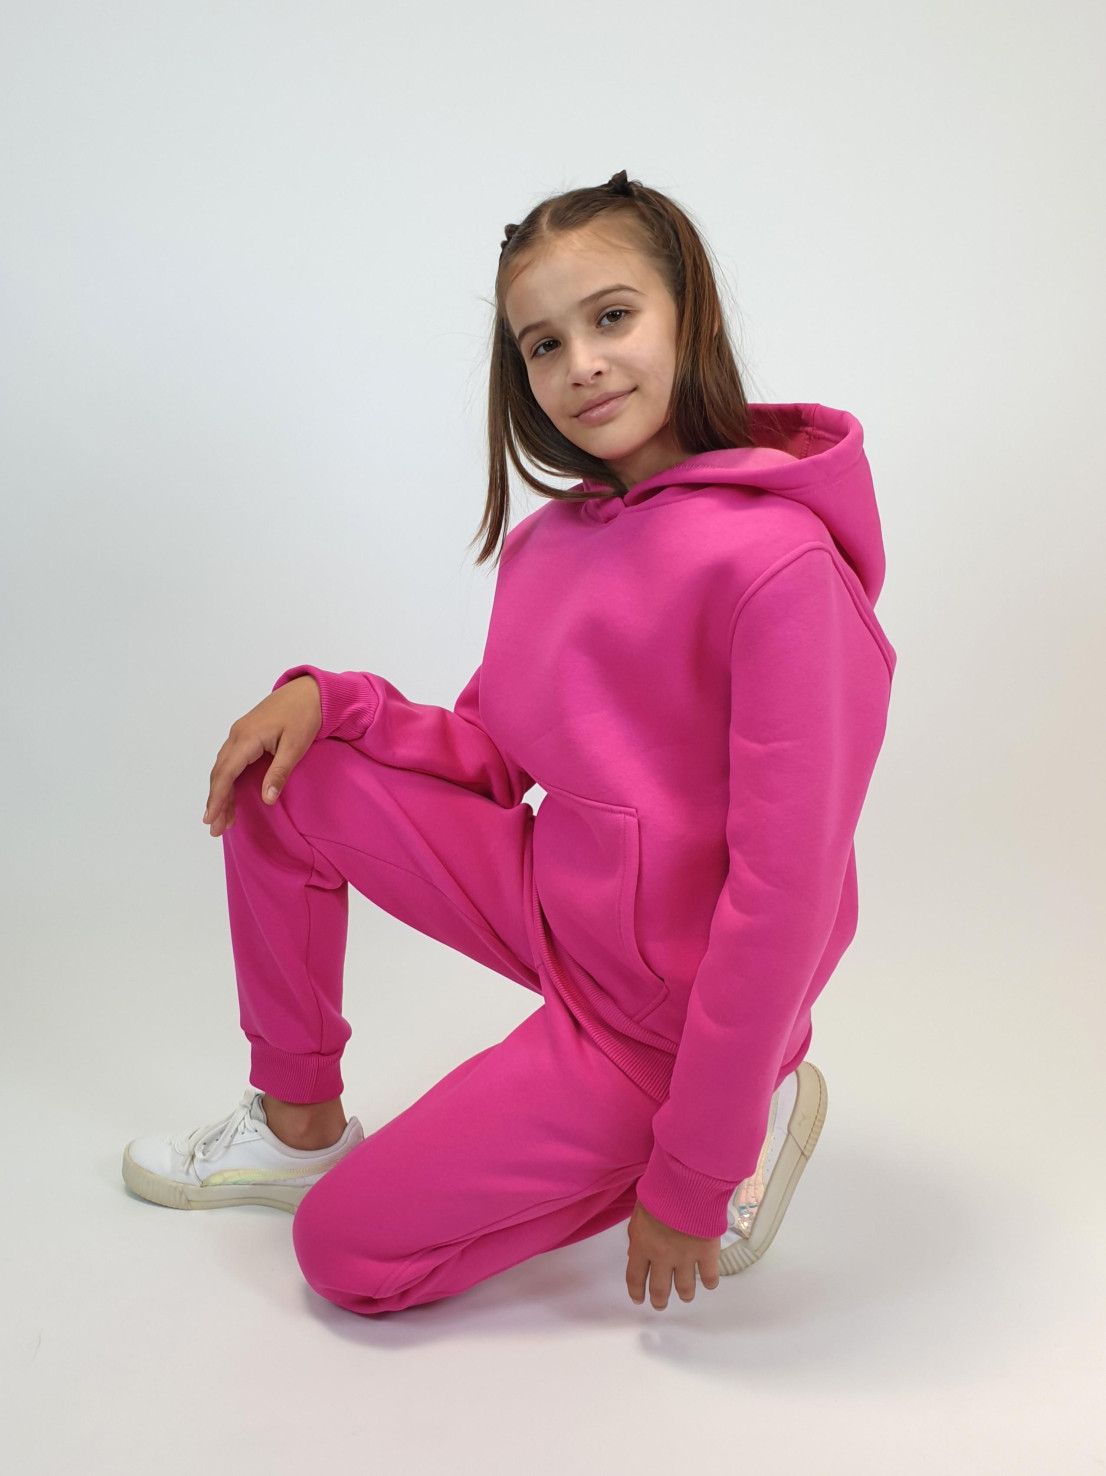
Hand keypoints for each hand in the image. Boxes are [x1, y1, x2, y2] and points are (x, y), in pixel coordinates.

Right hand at [202, 675, 321, 836]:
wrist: (309, 691)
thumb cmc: (304, 716)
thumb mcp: (295, 746)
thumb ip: (279, 772)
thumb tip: (266, 800)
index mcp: (246, 738)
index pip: (226, 773)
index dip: (217, 798)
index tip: (211, 819)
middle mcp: (237, 735)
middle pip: (220, 773)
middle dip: (216, 801)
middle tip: (214, 828)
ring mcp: (239, 734)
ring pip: (223, 767)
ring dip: (221, 792)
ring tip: (222, 818)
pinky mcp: (245, 735)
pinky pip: (230, 760)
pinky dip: (228, 780)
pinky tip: (230, 794)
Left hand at [626, 1198, 720, 1308]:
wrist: (686, 1184)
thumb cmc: (660, 1190)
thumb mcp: (639, 1210)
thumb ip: (637, 1233)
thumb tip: (635, 1250)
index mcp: (642, 1245)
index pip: (635, 1276)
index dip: (636, 1291)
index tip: (638, 1299)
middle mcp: (662, 1257)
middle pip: (659, 1288)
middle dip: (659, 1300)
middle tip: (660, 1304)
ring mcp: (685, 1257)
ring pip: (684, 1287)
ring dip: (684, 1294)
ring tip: (686, 1295)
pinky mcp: (707, 1253)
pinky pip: (709, 1276)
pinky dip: (710, 1282)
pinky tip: (709, 1282)